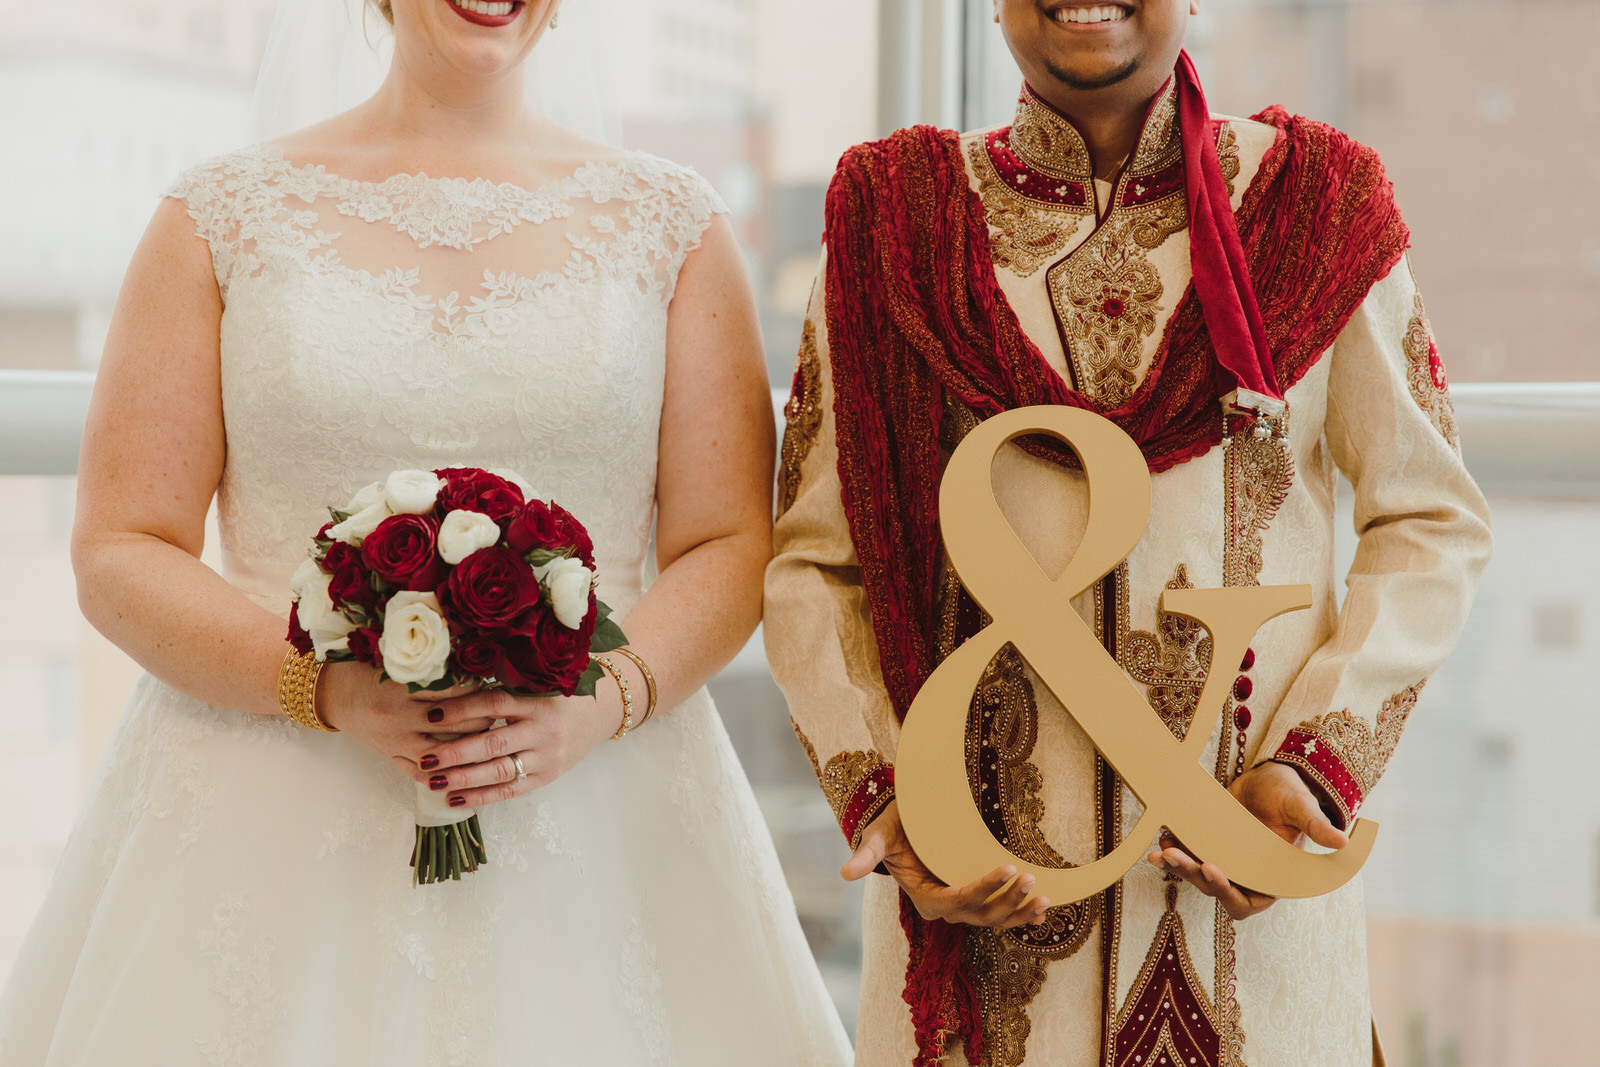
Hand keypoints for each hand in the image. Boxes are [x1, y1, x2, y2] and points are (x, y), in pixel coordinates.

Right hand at [316, 661, 493, 763]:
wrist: (333, 694)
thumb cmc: (368, 669)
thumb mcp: (396, 659)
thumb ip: (431, 662)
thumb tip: (473, 654)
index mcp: (401, 687)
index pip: (453, 691)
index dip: (480, 689)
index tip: (499, 684)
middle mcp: (400, 717)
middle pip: (455, 723)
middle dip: (483, 717)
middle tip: (504, 711)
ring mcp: (396, 741)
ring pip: (444, 752)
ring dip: (470, 747)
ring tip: (495, 738)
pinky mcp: (392, 757)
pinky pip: (423, 775)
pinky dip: (448, 774)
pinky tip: (471, 770)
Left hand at [407, 685, 623, 809]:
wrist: (601, 713)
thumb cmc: (560, 694)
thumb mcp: (538, 683)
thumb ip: (504, 685)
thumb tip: (451, 687)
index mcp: (539, 700)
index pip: (495, 703)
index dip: (462, 710)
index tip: (431, 714)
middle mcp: (544, 730)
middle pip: (494, 743)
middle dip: (456, 752)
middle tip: (424, 758)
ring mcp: (548, 757)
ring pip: (500, 771)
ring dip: (464, 778)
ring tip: (433, 781)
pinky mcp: (547, 777)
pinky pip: (511, 791)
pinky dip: (482, 797)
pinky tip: (455, 799)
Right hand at [842, 800, 1049, 928]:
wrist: (904, 830)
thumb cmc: (893, 829)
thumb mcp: (879, 836)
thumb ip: (868, 854)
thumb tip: (845, 874)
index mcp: (924, 898)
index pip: (957, 900)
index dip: (984, 889)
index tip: (1008, 869)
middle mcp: (945, 909)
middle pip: (981, 915)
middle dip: (1009, 900)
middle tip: (1032, 877)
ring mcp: (963, 909)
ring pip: (995, 920)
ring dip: (1020, 911)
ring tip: (1045, 898)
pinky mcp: (976, 902)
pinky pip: (1000, 916)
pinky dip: (1022, 916)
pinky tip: (1043, 912)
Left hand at [1145, 761, 1349, 919]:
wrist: (1270, 777)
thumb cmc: (1292, 794)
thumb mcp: (1302, 806)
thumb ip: (1315, 825)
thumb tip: (1342, 841)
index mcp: (1268, 878)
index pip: (1245, 902)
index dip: (1227, 893)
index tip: (1214, 869)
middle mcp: (1244, 875)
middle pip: (1214, 889)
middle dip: (1193, 876)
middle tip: (1175, 857)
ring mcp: (1224, 860)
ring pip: (1196, 875)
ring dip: (1178, 866)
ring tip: (1161, 852)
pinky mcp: (1207, 844)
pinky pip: (1187, 854)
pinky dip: (1173, 850)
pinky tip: (1162, 838)